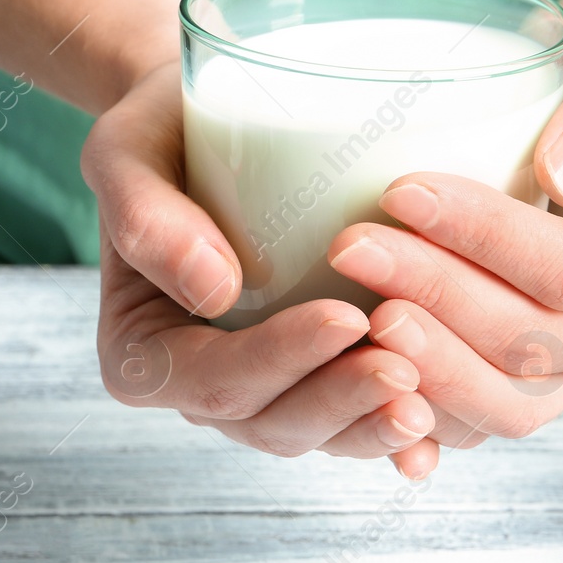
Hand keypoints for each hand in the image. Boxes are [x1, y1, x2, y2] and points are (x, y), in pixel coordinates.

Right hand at [81, 63, 435, 458]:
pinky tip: (436, 433)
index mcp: (143, 353)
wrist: (207, 125)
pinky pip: (354, 422)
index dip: (279, 359)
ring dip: (373, 426)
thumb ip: (145, 216)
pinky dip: (394, 436)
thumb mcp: (126, 154)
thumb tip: (214, 288)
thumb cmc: (162, 134)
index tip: (343, 318)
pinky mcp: (314, 380)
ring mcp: (263, 392)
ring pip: (320, 434)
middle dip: (340, 403)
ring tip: (428, 403)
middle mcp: (201, 387)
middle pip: (271, 421)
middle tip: (403, 367)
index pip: (212, 377)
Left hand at [326, 14, 562, 477]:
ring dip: (425, 367)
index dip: (487, 239)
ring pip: (506, 407)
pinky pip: (469, 426)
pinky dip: (415, 412)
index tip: (402, 190)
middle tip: (350, 245)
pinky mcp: (521, 394)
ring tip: (356, 312)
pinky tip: (356, 374)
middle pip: (533, 346)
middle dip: (436, 297)